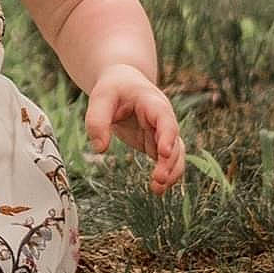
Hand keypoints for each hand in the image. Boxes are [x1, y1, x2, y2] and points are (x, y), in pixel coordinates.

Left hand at [84, 64, 185, 194]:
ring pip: (176, 154)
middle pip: (174, 141)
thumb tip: (99, 149)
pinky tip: (157, 189)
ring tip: (158, 189)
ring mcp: (162, 133)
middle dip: (169, 161)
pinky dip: (165, 174)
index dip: (167, 135)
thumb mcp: (100, 97)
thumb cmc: (113, 88)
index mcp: (152, 102)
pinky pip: (167, 161)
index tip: (164, 152)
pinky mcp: (156, 143)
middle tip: (159, 179)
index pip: (165, 119)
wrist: (123, 83)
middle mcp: (163, 119)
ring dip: (171, 171)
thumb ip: (97, 120)